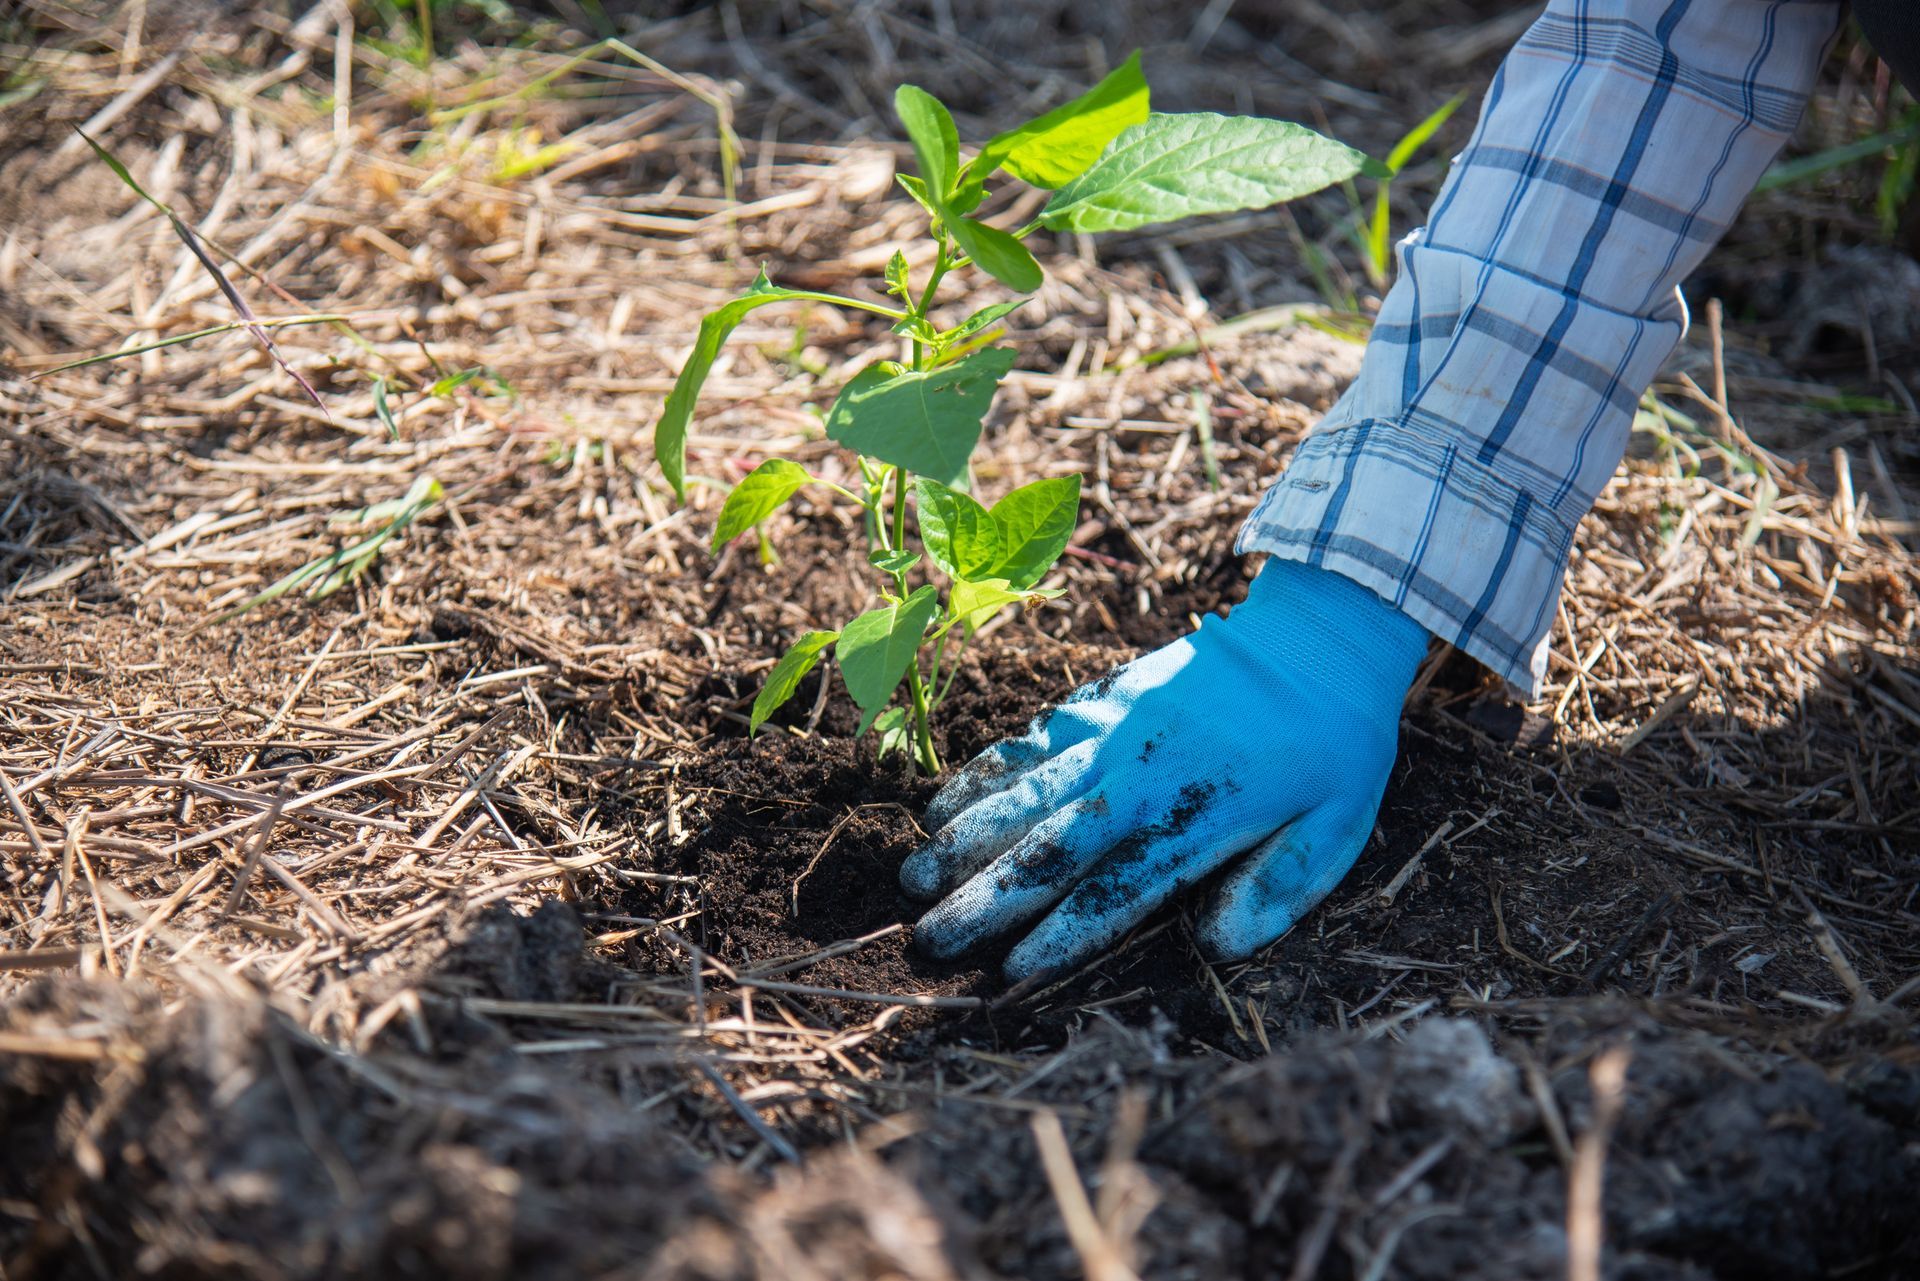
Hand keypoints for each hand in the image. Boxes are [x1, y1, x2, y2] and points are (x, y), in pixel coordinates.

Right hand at [900, 558, 1430, 980]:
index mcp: (1200, 815)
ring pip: (1024, 790)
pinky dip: (983, 773)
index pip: (1117, 888)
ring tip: (913, 879)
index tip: (1011, 971)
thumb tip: (1220, 944)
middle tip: (930, 939)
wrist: (1319, 634)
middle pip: (1049, 845)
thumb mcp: (1340, 822)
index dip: (1063, 932)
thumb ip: (1283, 884)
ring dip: (966, 838)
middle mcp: (1141, 775)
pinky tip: (941, 804)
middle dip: (985, 896)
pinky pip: (1030, 740)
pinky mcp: (1102, 699)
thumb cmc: (1334, 741)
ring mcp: (1114, 732)